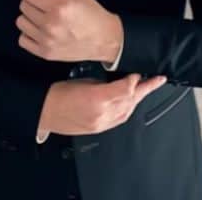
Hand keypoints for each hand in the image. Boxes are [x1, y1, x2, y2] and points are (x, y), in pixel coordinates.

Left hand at [17, 0, 122, 62]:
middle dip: (33, 2)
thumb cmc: (92, 14)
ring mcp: (47, 40)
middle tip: (48, 6)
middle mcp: (51, 24)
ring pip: (20, 21)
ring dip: (30, 17)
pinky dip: (29, 34)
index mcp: (59, 7)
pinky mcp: (45, 53)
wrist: (104, 39)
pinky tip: (42, 31)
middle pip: (23, 5)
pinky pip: (22, 39)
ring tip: (45, 18)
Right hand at [38, 73, 166, 135]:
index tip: (137, 73)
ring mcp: (101, 124)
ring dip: (139, 99)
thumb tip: (120, 82)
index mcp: (97, 98)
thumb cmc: (57, 94)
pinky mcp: (98, 129)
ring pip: (128, 111)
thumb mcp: (82, 81)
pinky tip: (132, 103)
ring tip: (147, 89)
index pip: (126, 89)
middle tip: (158, 80)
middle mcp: (102, 114)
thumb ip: (104, 84)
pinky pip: (120, 119)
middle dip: (146, 89)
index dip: (135, 80)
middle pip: (131, 101)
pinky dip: (128, 109)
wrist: (44, 112)